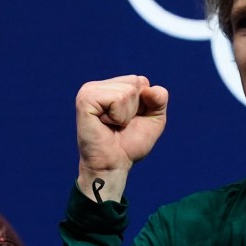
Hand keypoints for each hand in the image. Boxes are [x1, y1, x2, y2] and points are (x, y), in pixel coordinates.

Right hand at [75, 75, 168, 201]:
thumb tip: (147, 89)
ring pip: (127, 92)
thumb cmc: (130, 144)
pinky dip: (117, 117)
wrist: (113, 165)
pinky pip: (117, 99)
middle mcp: (98, 86)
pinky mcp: (85, 99)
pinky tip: (104, 124)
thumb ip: (160, 98)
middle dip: (135, 108)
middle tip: (119, 124)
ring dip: (125, 115)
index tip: (129, 121)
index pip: (141, 81)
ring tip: (112, 125)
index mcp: (110, 87)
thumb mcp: (154, 118)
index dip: (143, 105)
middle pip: (136, 83)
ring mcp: (89, 91)